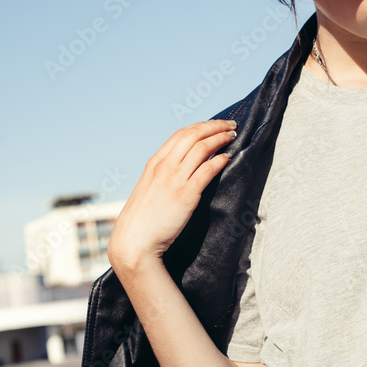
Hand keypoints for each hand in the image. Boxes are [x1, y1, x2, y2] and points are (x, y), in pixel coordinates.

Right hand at [107, 119, 236, 271]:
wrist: (134, 241)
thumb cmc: (142, 219)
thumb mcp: (149, 188)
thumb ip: (163, 176)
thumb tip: (182, 169)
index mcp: (155, 163)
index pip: (181, 134)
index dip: (201, 126)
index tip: (214, 125)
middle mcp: (164, 166)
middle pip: (193, 135)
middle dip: (215, 126)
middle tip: (230, 125)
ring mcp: (175, 179)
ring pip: (202, 148)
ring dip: (220, 138)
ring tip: (232, 136)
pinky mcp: (186, 194)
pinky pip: (207, 170)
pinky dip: (220, 160)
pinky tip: (228, 157)